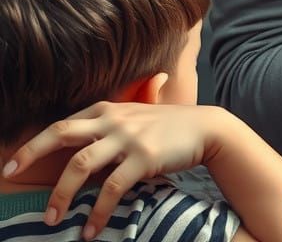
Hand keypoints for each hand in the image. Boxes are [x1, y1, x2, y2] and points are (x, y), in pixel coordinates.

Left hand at [3, 102, 219, 239]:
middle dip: (31, 154)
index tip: (12, 163)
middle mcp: (114, 119)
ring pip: (80, 165)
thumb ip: (110, 124)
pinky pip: (111, 189)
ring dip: (61, 195)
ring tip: (51, 220)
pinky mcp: (144, 158)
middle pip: (62, 134)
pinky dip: (97, 213)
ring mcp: (128, 137)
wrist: (205, 128)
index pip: (63, 124)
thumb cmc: (168, 126)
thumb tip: (80, 146)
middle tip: (10, 175)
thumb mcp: (136, 116)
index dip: (34, 143)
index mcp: (108, 109)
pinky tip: (91, 230)